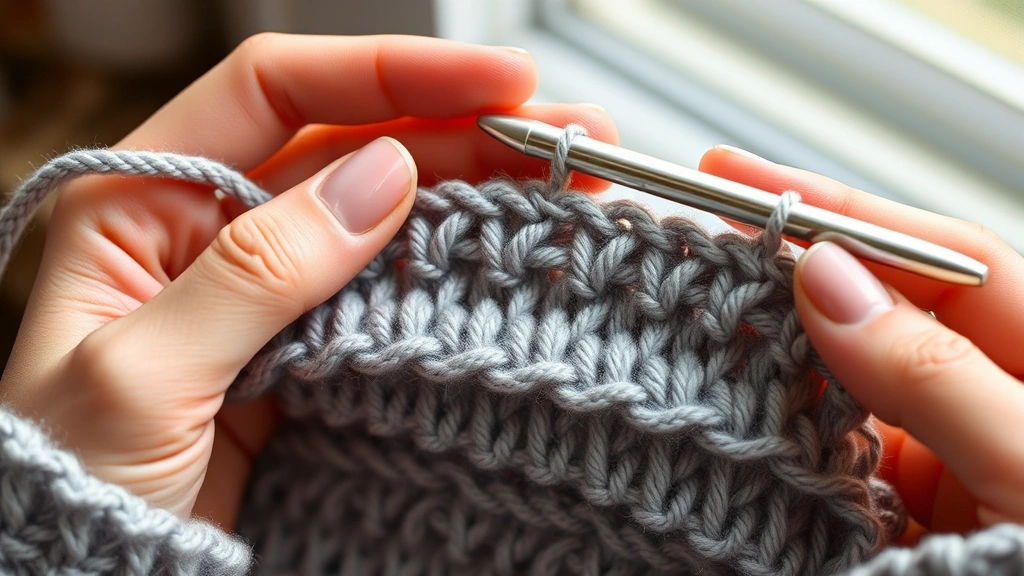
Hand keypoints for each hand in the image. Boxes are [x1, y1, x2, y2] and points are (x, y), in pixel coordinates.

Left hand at [0, 33, 617, 528]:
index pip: (278, 91)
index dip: (390, 73)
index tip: (493, 82)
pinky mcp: (319, 341)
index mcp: (146, 198)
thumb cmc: (72, 483)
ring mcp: (276, 285)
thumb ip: (255, 269)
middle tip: (563, 134)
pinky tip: (517, 247)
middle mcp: (217, 225)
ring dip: (480, 187)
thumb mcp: (144, 373)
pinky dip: (461, 264)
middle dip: (465, 128)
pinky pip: (399, 285)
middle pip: (355, 144)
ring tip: (569, 180)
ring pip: (392, 210)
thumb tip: (381, 177)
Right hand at [700, 146, 1023, 539]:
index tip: (737, 179)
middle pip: (872, 309)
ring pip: (836, 383)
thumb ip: (935, 374)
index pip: (931, 259)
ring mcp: (939, 451)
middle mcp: (988, 394)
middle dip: (783, 279)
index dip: (836, 210)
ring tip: (688, 331)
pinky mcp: (899, 507)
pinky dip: (776, 441)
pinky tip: (729, 423)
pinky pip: (826, 455)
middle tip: (689, 252)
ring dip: (766, 362)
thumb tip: (826, 277)